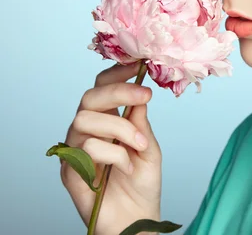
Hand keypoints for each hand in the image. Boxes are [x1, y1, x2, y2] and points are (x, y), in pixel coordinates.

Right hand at [61, 62, 161, 234]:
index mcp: (108, 120)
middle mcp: (88, 131)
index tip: (137, 64)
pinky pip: (86, 148)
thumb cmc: (142, 184)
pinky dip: (115, 155)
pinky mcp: (70, 170)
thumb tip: (139, 92)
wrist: (137, 218)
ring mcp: (76, 149)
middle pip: (89, 97)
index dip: (116, 73)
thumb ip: (140, 122)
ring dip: (119, 128)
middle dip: (119, 92)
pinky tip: (127, 166)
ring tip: (140, 146)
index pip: (102, 87)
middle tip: (145, 96)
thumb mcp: (149, 147)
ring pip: (85, 119)